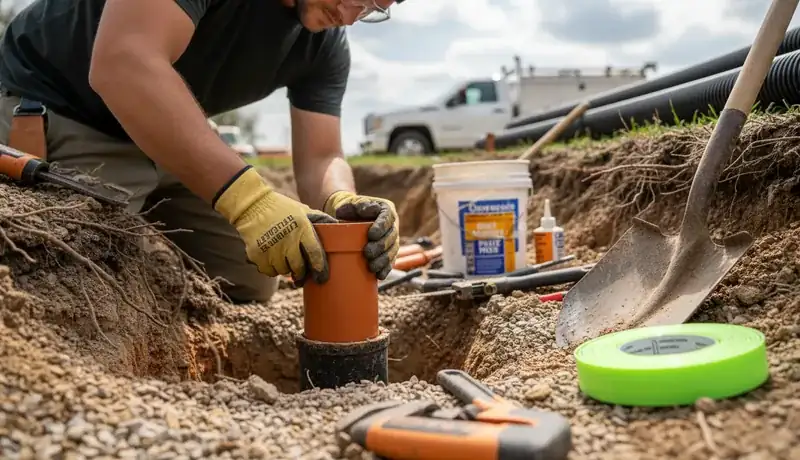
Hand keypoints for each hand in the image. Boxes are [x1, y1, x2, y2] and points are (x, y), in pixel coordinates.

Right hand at [213, 166, 336, 285]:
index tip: (322, 277)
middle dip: (301, 271)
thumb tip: (341, 227)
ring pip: (283, 271)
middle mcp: (287, 239)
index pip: (315, 254)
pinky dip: (271, 268)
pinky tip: (271, 256)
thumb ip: (320, 221)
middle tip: (300, 269)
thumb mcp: (303, 211)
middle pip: (299, 267)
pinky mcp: (257, 254)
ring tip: (283, 256)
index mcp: (302, 228)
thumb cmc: (282, 209)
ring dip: (285, 268)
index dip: (320, 268)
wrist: (252, 205)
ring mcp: (271, 248)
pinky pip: (269, 271)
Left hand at [323, 190, 398, 279]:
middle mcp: (392, 224)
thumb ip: (357, 205)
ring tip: (372, 267)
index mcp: (386, 210)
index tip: (371, 235)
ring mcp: (392, 239)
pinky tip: (380, 275)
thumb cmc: (348, 209)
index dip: (381, 227)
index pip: (387, 218)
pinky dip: (386, 268)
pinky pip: (391, 261)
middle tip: (367, 253)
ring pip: (392, 250)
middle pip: (391, 236)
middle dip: (381, 247)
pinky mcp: (388, 251)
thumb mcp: (350, 204)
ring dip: (384, 260)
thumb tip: (367, 209)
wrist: (348, 218)